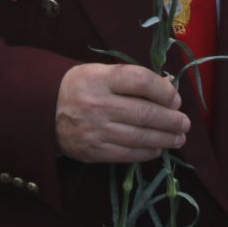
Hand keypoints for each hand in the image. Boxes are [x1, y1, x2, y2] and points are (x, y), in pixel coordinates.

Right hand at [54, 63, 189, 163]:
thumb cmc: (80, 86)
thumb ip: (132, 79)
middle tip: (184, 122)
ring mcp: (96, 130)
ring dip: (165, 138)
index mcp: (101, 78)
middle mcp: (99, 104)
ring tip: (178, 137)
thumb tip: (169, 86)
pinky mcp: (93, 151)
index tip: (175, 98)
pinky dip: (147, 152)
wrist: (43, 109)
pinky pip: (128, 154)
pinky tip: (157, 148)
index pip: (140, 81)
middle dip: (171, 119)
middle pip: (144, 112)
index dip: (164, 90)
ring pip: (140, 137)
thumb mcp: (101, 72)